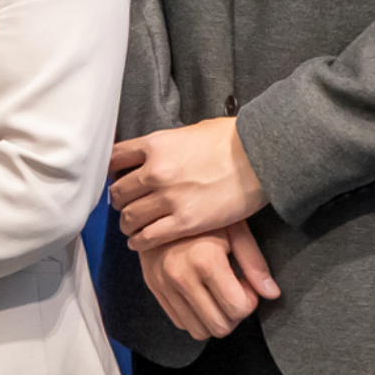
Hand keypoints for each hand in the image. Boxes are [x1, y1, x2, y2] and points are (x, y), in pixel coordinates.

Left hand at [108, 119, 267, 250]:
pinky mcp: (185, 222)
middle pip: (118, 192)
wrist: (262, 155)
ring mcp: (169, 198)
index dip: (112, 172)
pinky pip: (148, 237)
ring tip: (132, 227)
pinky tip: (139, 242)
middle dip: (120, 201)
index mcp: (155, 145)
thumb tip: (156, 151)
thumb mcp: (192, 131)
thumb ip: (168, 145)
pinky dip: (139, 242)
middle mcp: (156, 171)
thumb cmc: (233, 140)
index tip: (116, 179)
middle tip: (125, 207)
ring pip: (129, 217)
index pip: (115, 159)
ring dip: (128, 224)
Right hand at [136, 223, 281, 341]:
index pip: (237, 309)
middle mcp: (181, 276)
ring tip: (217, 294)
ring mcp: (163, 284)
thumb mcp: (235, 230)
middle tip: (234, 291)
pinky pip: (179, 322)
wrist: (159, 204)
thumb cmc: (205, 214)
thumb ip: (254, 264)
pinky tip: (200, 293)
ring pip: (198, 331)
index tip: (246, 283)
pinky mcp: (153, 288)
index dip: (249, 302)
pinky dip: (195, 315)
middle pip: (219, 326)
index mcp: (205, 259)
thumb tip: (273, 294)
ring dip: (214, 318)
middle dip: (233, 315)